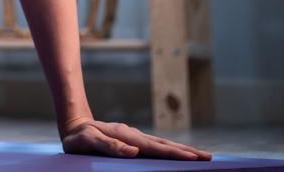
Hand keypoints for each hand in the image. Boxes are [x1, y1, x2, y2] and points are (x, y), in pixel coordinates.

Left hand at [61, 117, 212, 160]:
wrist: (74, 125)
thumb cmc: (79, 137)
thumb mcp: (88, 142)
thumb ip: (109, 146)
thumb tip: (134, 151)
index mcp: (126, 136)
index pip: (154, 147)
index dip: (174, 153)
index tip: (193, 158)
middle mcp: (134, 135)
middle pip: (164, 144)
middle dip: (187, 151)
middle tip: (209, 157)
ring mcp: (134, 137)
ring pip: (162, 144)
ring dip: (181, 150)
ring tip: (199, 156)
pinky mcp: (133, 141)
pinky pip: (155, 147)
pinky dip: (169, 150)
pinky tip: (176, 154)